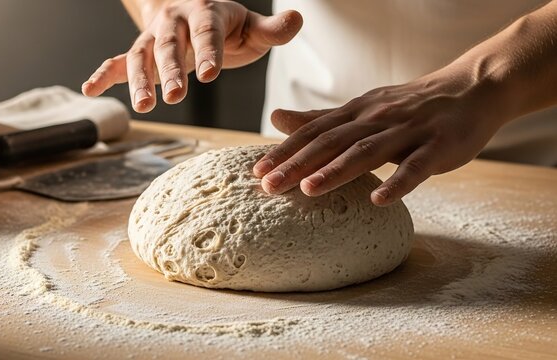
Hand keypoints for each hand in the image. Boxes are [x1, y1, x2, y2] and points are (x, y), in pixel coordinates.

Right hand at [82, 0, 301, 112]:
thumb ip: (272, 29)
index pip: (207, 31)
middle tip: (175, 97)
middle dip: (172, 70)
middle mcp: (174, 22)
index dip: (209, 51)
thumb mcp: (252, 26)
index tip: (211, 75)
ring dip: (140, 80)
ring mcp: (154, 37)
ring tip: (144, 106)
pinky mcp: (140, 52)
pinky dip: (105, 74)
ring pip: (142, 55)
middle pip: (170, 45)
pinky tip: (90, 89)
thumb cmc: (229, 26)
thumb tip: (297, 19)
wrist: (193, 9)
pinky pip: (118, 62)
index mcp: (206, 13)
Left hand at [253, 66, 511, 205]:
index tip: (256, 172)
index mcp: (356, 113)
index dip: (284, 151)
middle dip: (298, 164)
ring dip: (337, 171)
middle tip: (268, 186)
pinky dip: (398, 182)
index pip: (313, 132)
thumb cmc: (410, 106)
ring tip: (309, 189)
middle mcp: (376, 119)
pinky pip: (417, 166)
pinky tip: (379, 200)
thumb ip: (320, 118)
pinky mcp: (438, 146)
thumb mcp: (362, 109)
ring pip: (367, 151)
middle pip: (331, 142)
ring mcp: (408, 131)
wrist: (472, 88)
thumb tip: (276, 117)